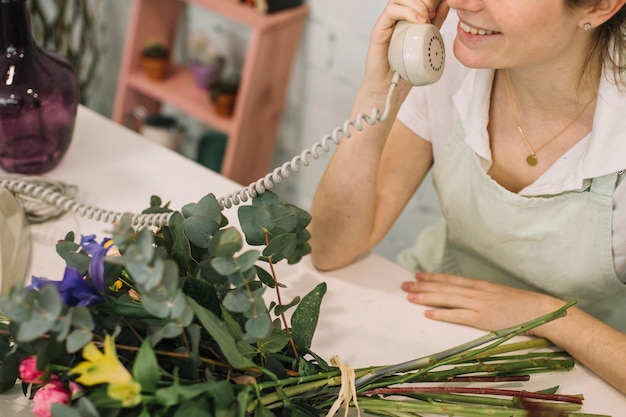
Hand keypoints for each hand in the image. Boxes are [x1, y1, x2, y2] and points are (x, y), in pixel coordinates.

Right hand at [363, 1, 449, 93]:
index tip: (440, 7)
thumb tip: (446, 4)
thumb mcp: (428, 41)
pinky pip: (391, 11)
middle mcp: (396, 17)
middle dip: (425, 0)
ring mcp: (387, 22)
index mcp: (407, 17)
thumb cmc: (405, 68)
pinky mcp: (379, 29)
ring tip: (427, 19)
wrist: (390, 87)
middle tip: (433, 13)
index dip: (430, 0)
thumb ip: (436, 22)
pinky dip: (407, 12)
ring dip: (418, 4)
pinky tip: (419, 21)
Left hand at [401, 272, 566, 334]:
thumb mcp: (497, 293)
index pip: (450, 280)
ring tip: (409, 297)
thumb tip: (465, 295)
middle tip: (403, 285)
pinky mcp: (482, 318)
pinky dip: (442, 314)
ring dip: (426, 297)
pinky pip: (457, 315)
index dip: (432, 277)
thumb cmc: (519, 305)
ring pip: (446, 299)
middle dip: (422, 286)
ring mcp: (478, 304)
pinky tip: (428, 313)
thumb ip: (481, 293)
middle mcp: (476, 291)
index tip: (417, 275)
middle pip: (443, 287)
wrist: (539, 311)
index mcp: (479, 285)